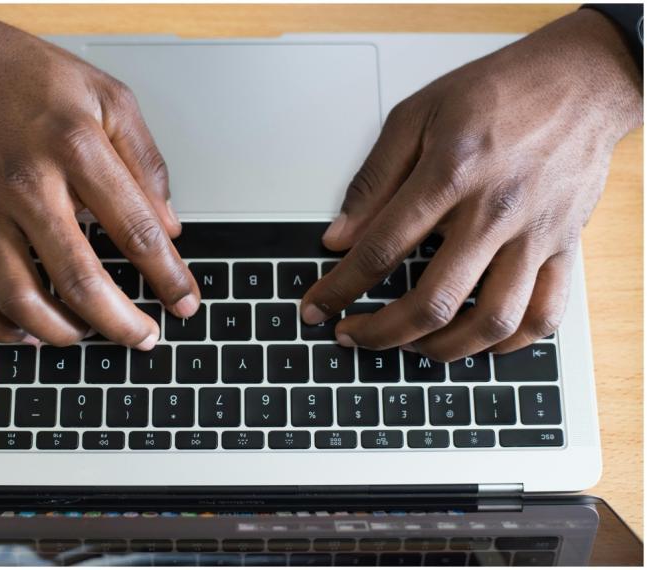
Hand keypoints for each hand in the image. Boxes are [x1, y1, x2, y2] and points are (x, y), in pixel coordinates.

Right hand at [0, 5, 199, 346]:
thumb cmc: (29, 78)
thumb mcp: (108, 97)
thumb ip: (145, 161)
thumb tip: (169, 226)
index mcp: (76, 149)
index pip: (136, 231)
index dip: (168, 276)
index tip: (184, 302)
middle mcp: (28, 185)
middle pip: (80, 279)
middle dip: (121, 323)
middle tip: (145, 337)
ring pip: (21, 298)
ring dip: (63, 333)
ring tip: (91, 336)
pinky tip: (28, 334)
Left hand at [302, 9, 641, 360]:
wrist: (580, 80)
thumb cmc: (496, 93)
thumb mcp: (416, 116)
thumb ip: (373, 180)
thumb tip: (338, 237)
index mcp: (451, 173)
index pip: (381, 249)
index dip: (340, 288)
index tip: (316, 307)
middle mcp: (495, 212)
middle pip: (432, 300)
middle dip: (380, 332)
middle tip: (352, 335)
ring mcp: (535, 235)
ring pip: (491, 322)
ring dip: (441, 349)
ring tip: (409, 345)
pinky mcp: (565, 248)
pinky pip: (544, 317)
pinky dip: (508, 345)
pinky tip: (475, 342)